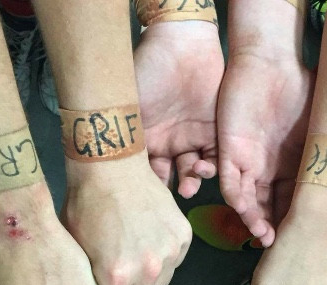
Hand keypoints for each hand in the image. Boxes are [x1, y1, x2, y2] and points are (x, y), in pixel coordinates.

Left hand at [63, 152, 191, 284]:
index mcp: (117, 277)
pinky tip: (148, 235)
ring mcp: (170, 253)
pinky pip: (174, 259)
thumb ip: (90, 282)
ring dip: (148, 273)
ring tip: (134, 250)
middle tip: (118, 265)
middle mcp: (148, 270)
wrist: (109, 168)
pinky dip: (163, 253)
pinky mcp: (183, 237)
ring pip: (159, 281)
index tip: (101, 283)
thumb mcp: (75, 250)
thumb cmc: (84, 205)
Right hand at [135, 21, 222, 197]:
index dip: (149, 187)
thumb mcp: (129, 109)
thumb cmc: (147, 73)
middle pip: (174, 176)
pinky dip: (212, 168)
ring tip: (191, 184)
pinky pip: (215, 158)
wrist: (179, 46)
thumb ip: (124, 139)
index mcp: (146, 141)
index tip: (150, 197)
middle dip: (176, 187)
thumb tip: (111, 169)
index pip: (147, 172)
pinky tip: (206, 168)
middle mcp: (169, 145)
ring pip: (195, 171)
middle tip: (178, 192)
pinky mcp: (213, 133)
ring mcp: (191, 139)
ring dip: (194, 181)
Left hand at [217, 0, 313, 243]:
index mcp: (292, 170)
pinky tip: (246, 211)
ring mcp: (249, 165)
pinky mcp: (230, 153)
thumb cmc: (300, 91)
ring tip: (264, 235)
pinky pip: (229, 182)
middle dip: (273, 229)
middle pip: (269, 210)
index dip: (296, 223)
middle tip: (280, 246)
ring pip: (248, 202)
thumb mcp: (326, 125)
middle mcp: (269, 173)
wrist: (270, 63)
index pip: (293, 204)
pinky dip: (237, 197)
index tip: (304, 239)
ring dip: (254, 220)